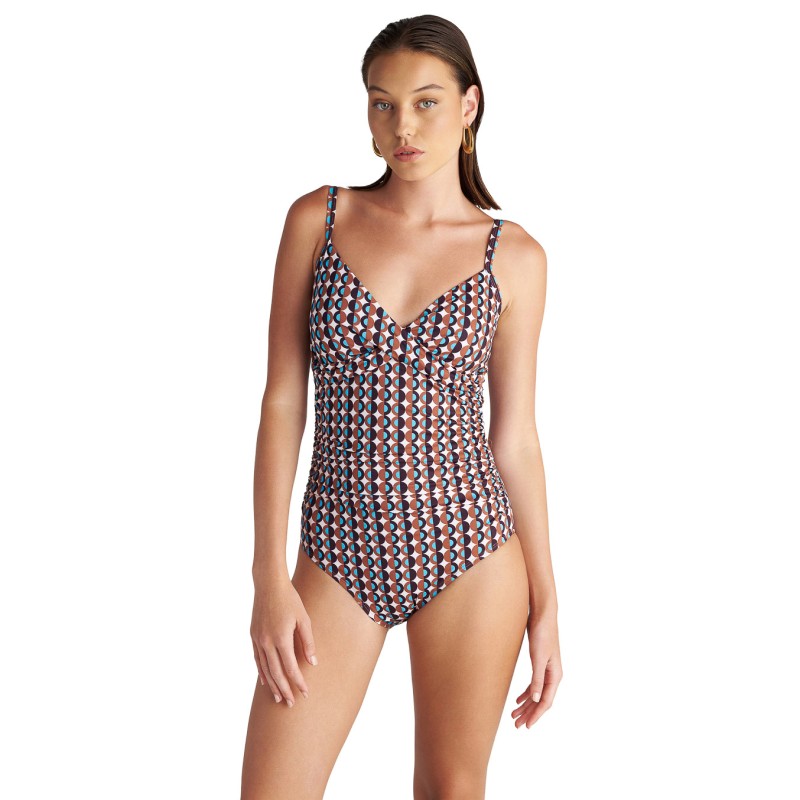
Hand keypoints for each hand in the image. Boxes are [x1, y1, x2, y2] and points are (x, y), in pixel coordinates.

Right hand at [250, 578, 317, 706]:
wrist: (268, 584)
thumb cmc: (290, 600)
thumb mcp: (304, 619)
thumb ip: (308, 642)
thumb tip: (313, 663)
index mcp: (281, 638)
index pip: (291, 668)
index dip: (298, 682)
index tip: (305, 693)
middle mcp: (267, 642)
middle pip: (276, 673)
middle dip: (285, 689)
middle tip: (291, 704)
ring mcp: (258, 640)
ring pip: (265, 669)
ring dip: (273, 685)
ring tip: (279, 698)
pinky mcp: (253, 636)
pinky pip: (257, 659)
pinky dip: (262, 672)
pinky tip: (266, 681)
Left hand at [511, 611, 561, 728]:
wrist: (542, 615)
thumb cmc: (543, 634)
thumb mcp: (538, 658)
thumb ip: (538, 679)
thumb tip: (535, 699)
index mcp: (555, 676)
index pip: (546, 701)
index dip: (536, 715)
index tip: (526, 726)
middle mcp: (553, 675)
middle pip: (541, 700)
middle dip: (529, 713)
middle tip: (516, 725)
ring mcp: (547, 669)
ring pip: (536, 693)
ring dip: (526, 705)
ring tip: (514, 715)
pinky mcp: (540, 663)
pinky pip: (534, 684)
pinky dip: (526, 693)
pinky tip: (518, 699)